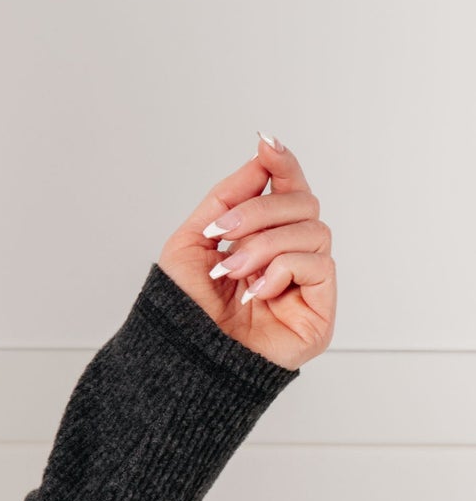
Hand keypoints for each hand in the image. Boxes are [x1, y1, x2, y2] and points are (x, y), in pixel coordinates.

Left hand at [158, 133, 335, 369]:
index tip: (267, 143)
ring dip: (264, 245)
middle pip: (304, 204)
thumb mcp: (194, 240)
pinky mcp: (320, 311)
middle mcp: (290, 257)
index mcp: (263, 238)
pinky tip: (256, 292)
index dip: (283, 164)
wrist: (181, 357)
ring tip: (233, 272)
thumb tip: (261, 159)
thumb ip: (228, 197)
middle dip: (260, 212)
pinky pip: (319, 265)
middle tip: (224, 236)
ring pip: (313, 231)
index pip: (288, 190)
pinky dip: (282, 270)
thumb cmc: (184, 308)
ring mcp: (308, 284)